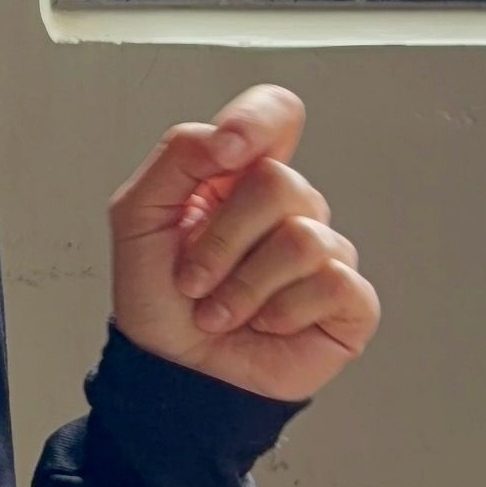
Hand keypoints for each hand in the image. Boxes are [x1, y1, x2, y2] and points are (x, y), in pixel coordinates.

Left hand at [108, 85, 379, 402]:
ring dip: (242, 287)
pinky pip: (333, 283)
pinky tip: (263, 326)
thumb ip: (179, 156)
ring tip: (218, 312)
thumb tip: (234, 139)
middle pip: (280, 183)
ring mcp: (323, 252)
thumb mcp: (138, 215)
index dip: (260, 121)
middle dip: (221, 241)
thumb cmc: (157, 297)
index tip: (228, 153)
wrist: (170, 372)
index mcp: (240, 176)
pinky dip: (280, 313)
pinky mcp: (348, 301)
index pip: (276, 114)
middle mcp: (288, 208)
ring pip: (302, 239)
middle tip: (193, 280)